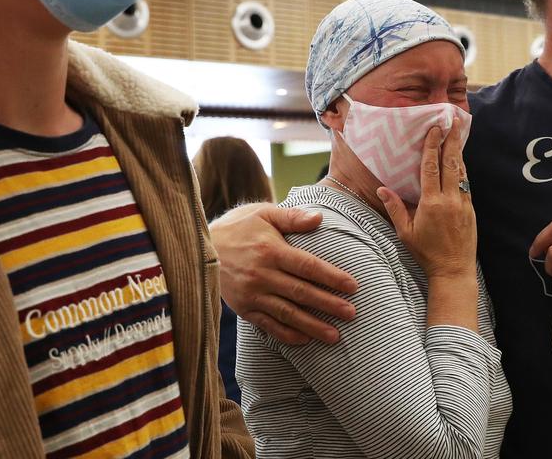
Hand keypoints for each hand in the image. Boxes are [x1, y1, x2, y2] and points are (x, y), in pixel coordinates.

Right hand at [210, 202, 358, 344]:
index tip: (353, 286)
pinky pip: (269, 325)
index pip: (308, 266)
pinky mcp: (244, 308)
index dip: (332, 277)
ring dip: (312, 326)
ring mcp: (251, 294)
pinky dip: (288, 334)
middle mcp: (261, 274)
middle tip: (351, 314)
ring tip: (335, 335)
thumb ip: (292, 217)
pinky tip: (305, 339)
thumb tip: (319, 218)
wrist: (199, 246)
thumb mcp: (263, 213)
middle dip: (328, 305)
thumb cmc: (238, 226)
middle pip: (301, 292)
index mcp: (270, 250)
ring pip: (287, 313)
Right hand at [379, 117, 476, 280]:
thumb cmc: (426, 253)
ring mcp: (463, 204)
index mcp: (431, 203)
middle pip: (451, 163)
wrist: (453, 270)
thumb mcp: (405, 233)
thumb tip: (382, 188)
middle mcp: (449, 200)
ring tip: (459, 134)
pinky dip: (462, 169)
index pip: (431, 167)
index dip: (432, 146)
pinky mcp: (470, 209)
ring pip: (461, 172)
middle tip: (454, 121)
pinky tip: (460, 161)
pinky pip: (466, 184)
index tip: (434, 129)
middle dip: (452, 140)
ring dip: (459, 151)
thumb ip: (395, 208)